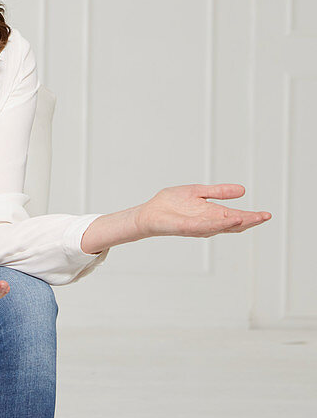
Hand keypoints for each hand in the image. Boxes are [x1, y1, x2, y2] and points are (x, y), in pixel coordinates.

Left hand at [135, 184, 271, 238]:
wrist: (150, 212)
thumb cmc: (172, 203)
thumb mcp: (199, 191)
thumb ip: (219, 192)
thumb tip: (243, 190)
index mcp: (213, 214)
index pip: (237, 217)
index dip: (252, 217)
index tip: (267, 214)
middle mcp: (209, 222)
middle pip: (234, 224)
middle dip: (250, 221)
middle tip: (265, 217)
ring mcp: (199, 226)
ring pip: (222, 226)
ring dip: (237, 222)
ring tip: (252, 217)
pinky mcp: (187, 227)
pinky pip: (205, 226)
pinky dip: (218, 224)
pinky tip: (229, 219)